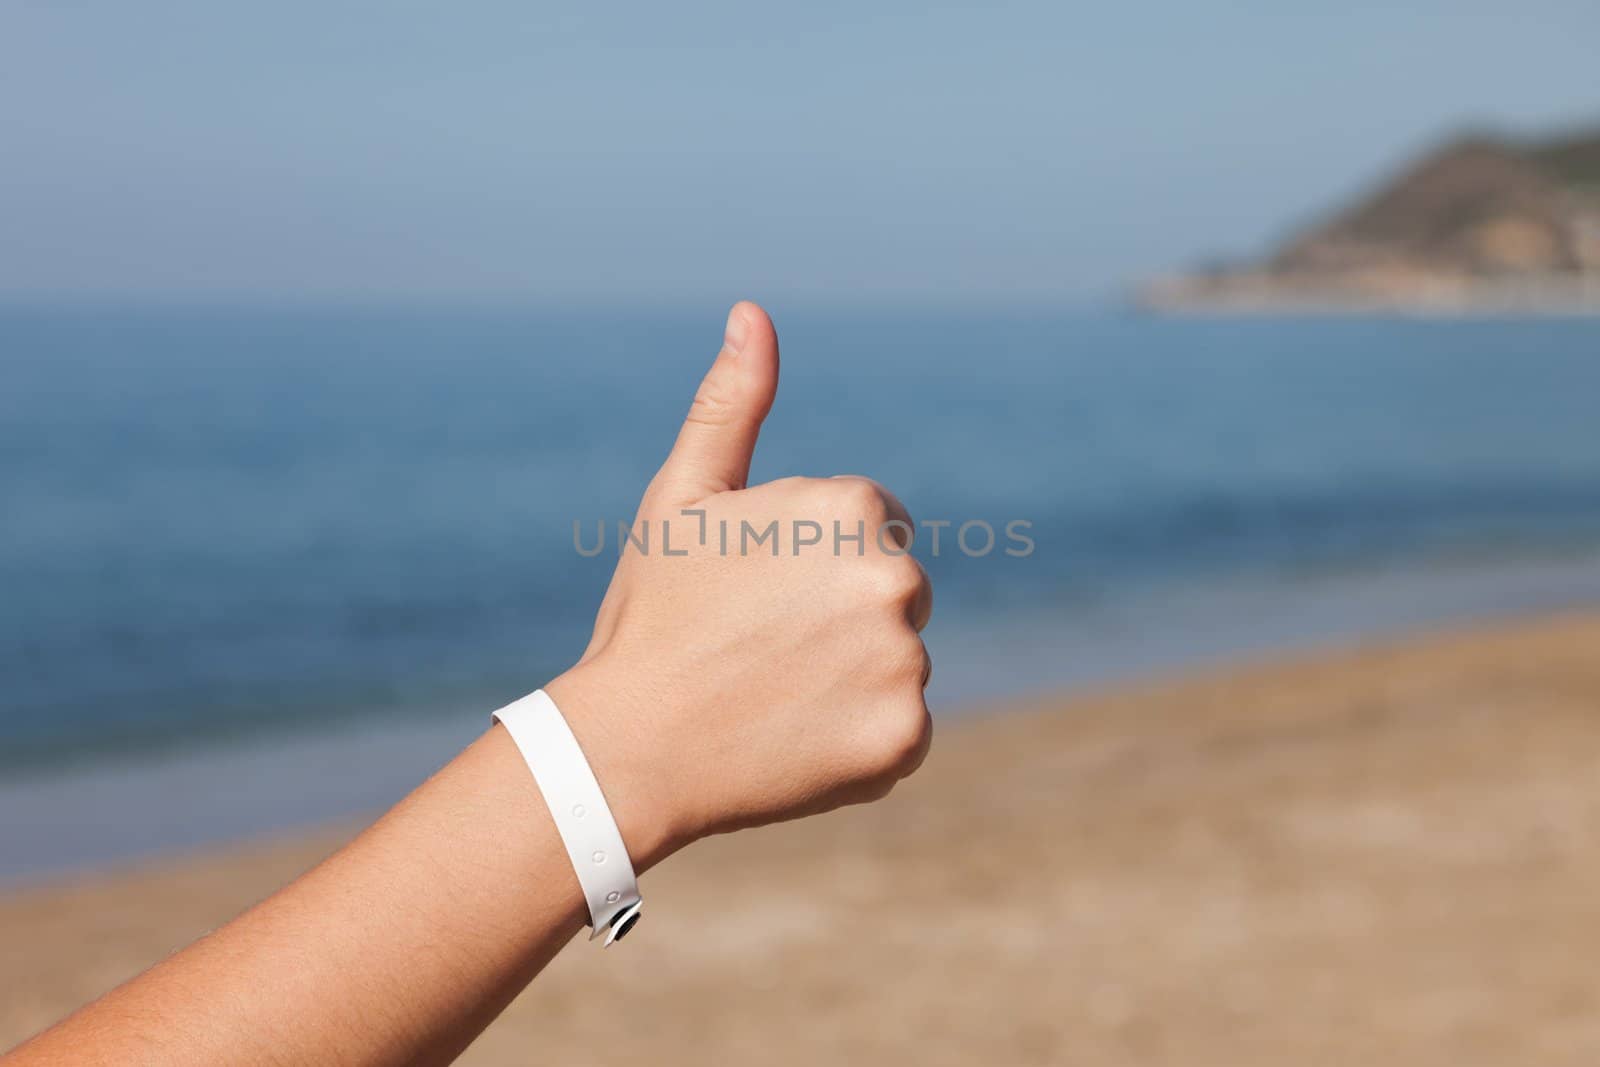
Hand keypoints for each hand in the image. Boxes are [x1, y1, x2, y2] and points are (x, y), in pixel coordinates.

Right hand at [546, 302, 932, 863]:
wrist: (627, 753)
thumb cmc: (652, 618)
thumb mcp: (682, 498)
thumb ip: (730, 405)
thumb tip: (752, 313)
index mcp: (852, 508)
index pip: (874, 528)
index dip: (808, 562)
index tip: (756, 595)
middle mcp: (895, 578)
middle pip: (894, 592)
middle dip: (840, 615)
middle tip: (761, 650)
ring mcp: (905, 663)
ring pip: (897, 661)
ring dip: (851, 679)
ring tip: (771, 697)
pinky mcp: (905, 737)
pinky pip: (900, 730)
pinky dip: (859, 740)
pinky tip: (794, 741)